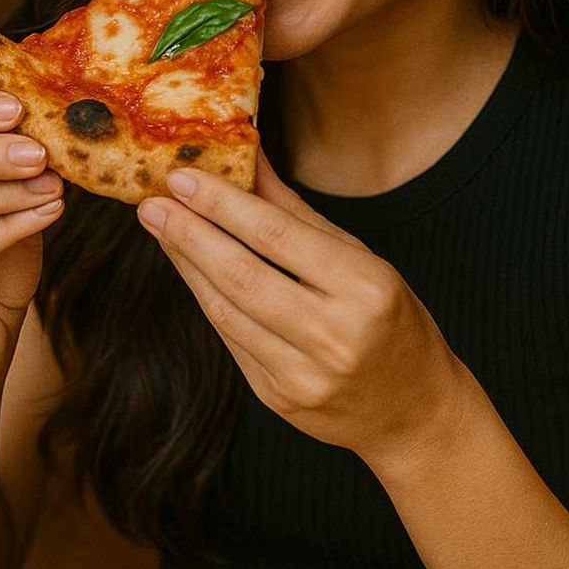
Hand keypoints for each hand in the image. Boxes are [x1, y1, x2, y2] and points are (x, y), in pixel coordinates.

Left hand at [136, 149, 463, 462]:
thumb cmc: (392, 319)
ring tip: (160, 226)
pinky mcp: (279, 399)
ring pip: (227, 310)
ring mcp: (303, 375)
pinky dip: (206, 298)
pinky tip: (187, 267)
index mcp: (365, 287)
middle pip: (243, 275)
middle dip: (190, 233)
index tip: (183, 176)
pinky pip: (231, 339)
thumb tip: (250, 158)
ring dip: (186, 264)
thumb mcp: (362, 257)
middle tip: (153, 200)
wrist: (415, 410)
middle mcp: (334, 335)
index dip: (224, 204)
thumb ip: (298, 212)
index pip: (278, 236)